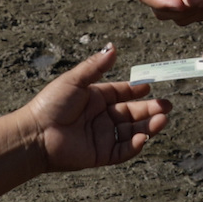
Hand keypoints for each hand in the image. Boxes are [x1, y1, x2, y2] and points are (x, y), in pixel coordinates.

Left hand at [19, 45, 171, 178]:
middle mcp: (102, 117)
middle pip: (132, 113)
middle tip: (167, 106)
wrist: (35, 134)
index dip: (137, 91)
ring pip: (132, 132)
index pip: (123, 94)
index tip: (150, 87)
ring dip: (148, 126)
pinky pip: (123, 150)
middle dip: (150, 110)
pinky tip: (144, 137)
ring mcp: (102, 136)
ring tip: (162, 119)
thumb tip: (113, 47)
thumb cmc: (50, 104)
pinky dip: (135, 145)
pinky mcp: (101, 154)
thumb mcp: (74, 81)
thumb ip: (95, 66)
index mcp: (96, 98)